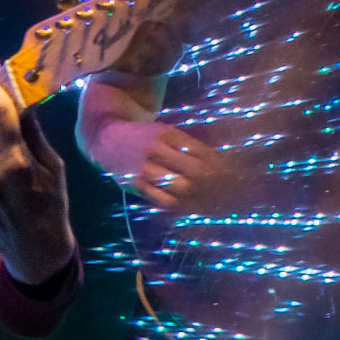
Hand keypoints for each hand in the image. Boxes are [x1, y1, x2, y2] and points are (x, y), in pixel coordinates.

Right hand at [92, 118, 228, 211]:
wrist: (106, 140)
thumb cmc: (143, 137)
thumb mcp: (163, 132)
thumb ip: (186, 144)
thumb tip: (219, 159)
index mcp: (167, 133)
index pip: (201, 151)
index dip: (219, 165)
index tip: (232, 173)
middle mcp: (156, 150)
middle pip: (195, 170)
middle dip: (215, 182)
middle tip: (228, 190)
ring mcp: (145, 169)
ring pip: (181, 187)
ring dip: (201, 196)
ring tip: (213, 201)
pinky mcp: (136, 185)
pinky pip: (164, 200)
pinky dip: (181, 205)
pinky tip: (191, 206)